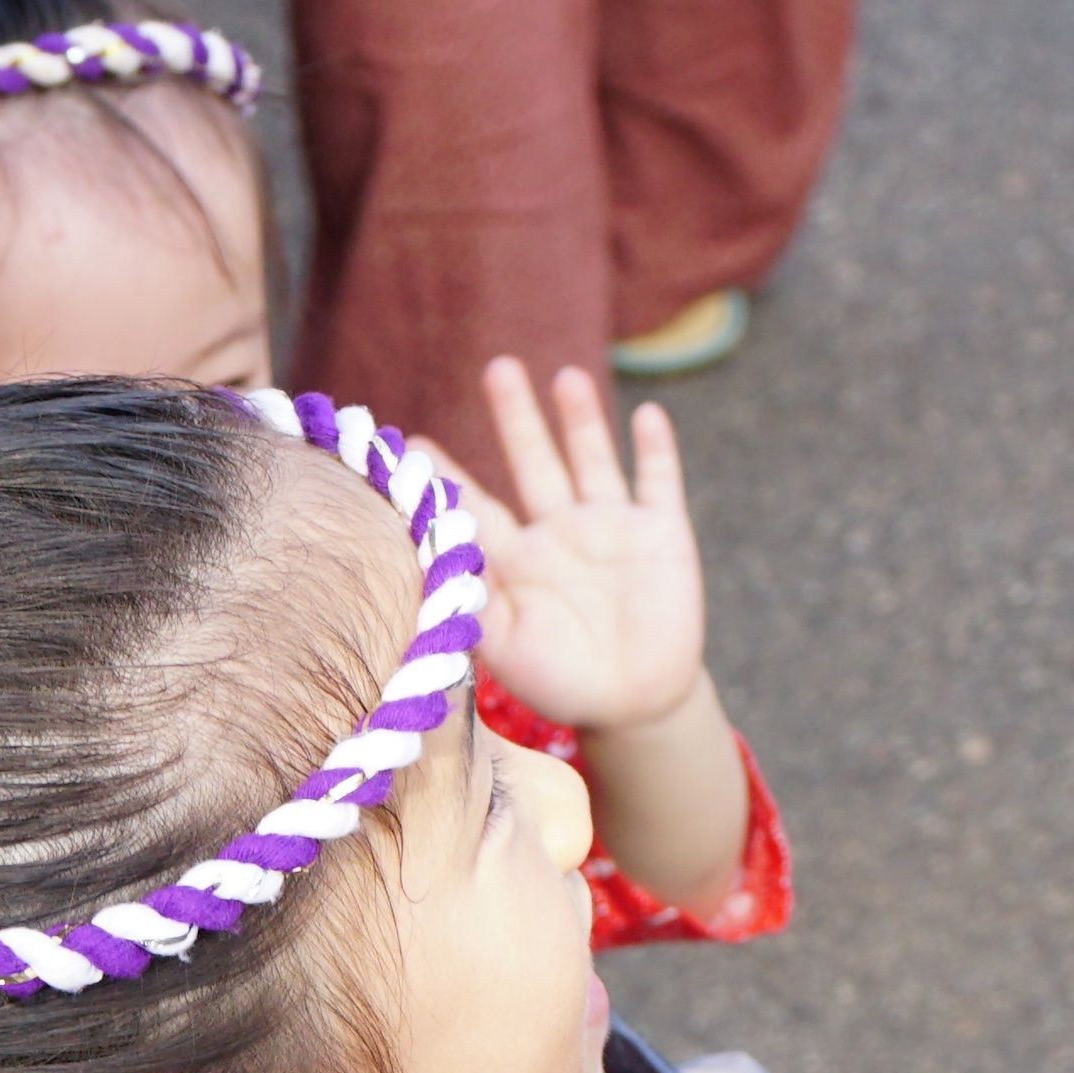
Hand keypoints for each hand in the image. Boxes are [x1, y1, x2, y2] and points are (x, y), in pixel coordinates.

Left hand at [431, 360, 708, 733]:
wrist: (635, 705)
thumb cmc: (560, 682)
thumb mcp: (505, 646)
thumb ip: (474, 602)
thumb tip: (433, 561)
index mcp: (516, 558)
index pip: (476, 505)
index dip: (447, 475)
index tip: (412, 442)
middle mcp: (560, 532)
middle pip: (534, 461)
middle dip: (517, 417)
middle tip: (497, 367)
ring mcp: (612, 528)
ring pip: (592, 459)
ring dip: (581, 419)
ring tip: (565, 377)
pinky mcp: (662, 535)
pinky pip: (659, 483)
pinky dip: (655, 450)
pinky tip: (646, 415)